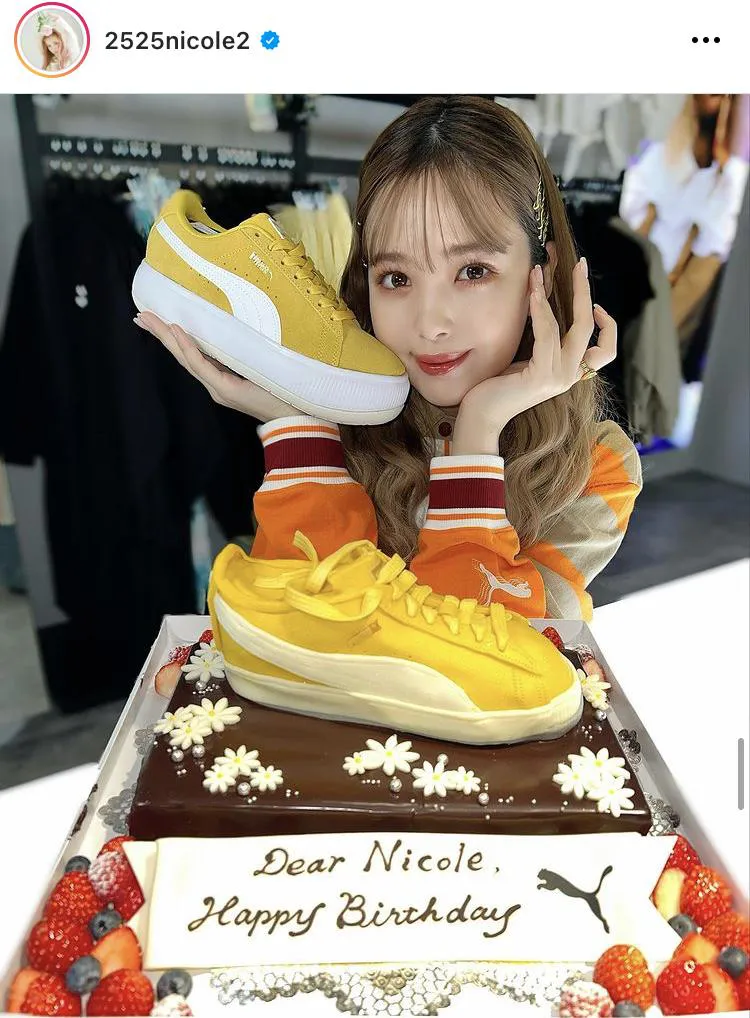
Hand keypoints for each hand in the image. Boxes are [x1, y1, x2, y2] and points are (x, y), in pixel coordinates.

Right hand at [135, 311, 296, 421]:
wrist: (296, 416)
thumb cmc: (282, 392)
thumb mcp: (258, 367)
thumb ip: (244, 354)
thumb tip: (239, 330)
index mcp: (220, 379)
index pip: (191, 355)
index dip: (172, 338)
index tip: (156, 320)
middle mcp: (215, 384)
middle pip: (182, 355)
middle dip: (160, 335)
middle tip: (140, 315)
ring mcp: (218, 388)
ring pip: (186, 359)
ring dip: (167, 338)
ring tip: (150, 320)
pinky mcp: (227, 390)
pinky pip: (202, 366)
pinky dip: (189, 349)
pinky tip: (177, 333)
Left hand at [453, 259, 615, 452]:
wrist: (480, 416)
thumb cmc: (497, 386)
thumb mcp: (526, 358)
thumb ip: (542, 340)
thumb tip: (544, 302)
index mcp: (569, 372)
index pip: (605, 351)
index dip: (607, 326)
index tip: (594, 304)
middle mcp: (570, 376)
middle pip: (592, 328)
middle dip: (585, 291)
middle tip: (578, 263)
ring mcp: (559, 377)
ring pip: (571, 327)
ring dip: (555, 293)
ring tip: (539, 270)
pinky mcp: (542, 376)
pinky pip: (547, 334)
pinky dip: (541, 310)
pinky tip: (532, 293)